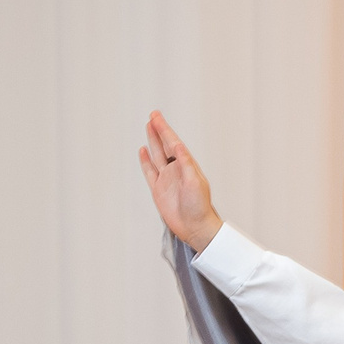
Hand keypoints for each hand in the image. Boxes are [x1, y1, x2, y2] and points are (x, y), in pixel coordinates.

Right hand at [138, 111, 223, 252]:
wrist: (195, 227)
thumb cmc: (200, 206)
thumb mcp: (195, 182)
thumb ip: (186, 163)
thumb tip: (177, 145)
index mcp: (186, 166)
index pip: (173, 143)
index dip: (165, 130)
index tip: (157, 118)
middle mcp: (176, 170)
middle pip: (164, 145)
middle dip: (159, 130)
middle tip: (153, 116)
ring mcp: (166, 179)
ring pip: (156, 155)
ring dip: (153, 141)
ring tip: (149, 127)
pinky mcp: (158, 189)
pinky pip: (149, 171)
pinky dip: (145, 161)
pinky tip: (143, 150)